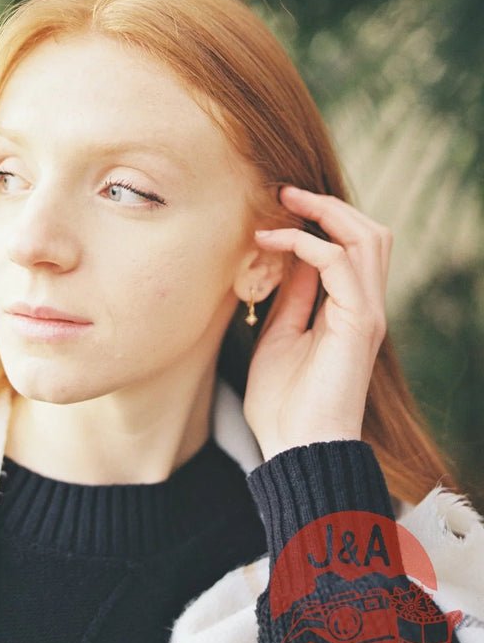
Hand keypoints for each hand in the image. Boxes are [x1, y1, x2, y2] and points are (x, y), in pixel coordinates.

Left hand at [243, 186, 391, 461]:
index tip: (277, 207)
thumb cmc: (283, 404)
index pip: (351, 248)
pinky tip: (273, 241)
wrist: (296, 450)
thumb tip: (290, 258)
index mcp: (348, 311)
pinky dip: (306, 244)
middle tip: (285, 192)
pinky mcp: (358, 323)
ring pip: (367, 238)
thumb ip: (291, 297)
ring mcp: (366, 314)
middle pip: (370, 234)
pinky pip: (339, 263)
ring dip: (325, 212)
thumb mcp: (279, 336)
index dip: (320, 220)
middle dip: (330, 205)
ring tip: (285, 201)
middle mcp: (365, 307)